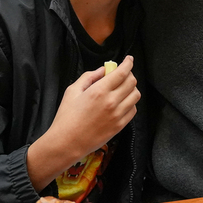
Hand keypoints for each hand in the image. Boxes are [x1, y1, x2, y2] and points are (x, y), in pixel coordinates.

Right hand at [27, 56, 139, 189]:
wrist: (67, 142)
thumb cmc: (67, 116)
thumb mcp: (72, 91)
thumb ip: (89, 77)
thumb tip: (103, 70)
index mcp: (99, 91)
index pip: (122, 72)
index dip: (128, 63)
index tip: (129, 59)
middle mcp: (112, 102)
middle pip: (132, 82)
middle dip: (129, 74)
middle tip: (121, 74)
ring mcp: (118, 115)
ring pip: (135, 95)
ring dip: (131, 88)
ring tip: (121, 88)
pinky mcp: (120, 126)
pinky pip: (133, 109)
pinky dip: (130, 103)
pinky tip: (121, 102)